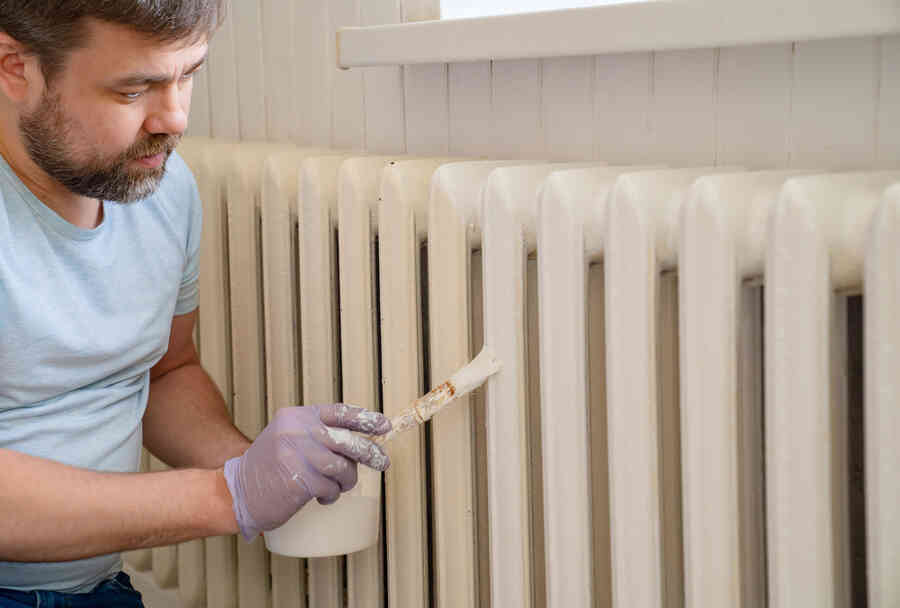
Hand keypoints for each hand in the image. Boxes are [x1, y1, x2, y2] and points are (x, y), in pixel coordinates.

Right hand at [223, 404, 390, 540]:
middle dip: (370, 452)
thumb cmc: (269, 468)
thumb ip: (318, 435)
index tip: (384, 425)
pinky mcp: (298, 480)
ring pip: (343, 467)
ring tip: (335, 487)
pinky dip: (331, 495)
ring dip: (345, 480)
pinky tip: (321, 498)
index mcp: (297, 417)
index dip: (365, 419)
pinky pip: (331, 488)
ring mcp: (297, 455)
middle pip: (347, 440)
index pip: (339, 412)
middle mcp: (297, 431)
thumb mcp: (289, 438)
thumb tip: (361, 443)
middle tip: (383, 462)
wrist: (237, 492)